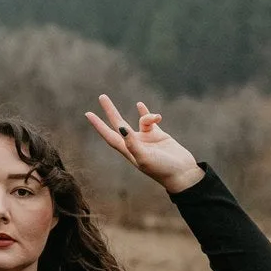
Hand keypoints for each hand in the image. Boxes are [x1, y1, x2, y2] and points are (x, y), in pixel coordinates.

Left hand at [84, 95, 203, 193]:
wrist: (182, 174)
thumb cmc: (162, 169)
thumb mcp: (145, 158)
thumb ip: (132, 143)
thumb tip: (120, 127)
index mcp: (128, 151)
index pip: (109, 135)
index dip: (98, 125)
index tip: (88, 113)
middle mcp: (135, 144)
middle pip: (118, 124)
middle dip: (110, 110)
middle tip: (102, 96)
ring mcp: (147, 140)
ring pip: (141, 121)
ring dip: (147, 116)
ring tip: (157, 118)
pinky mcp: (158, 136)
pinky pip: (150, 121)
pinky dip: (148, 113)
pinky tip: (140, 105)